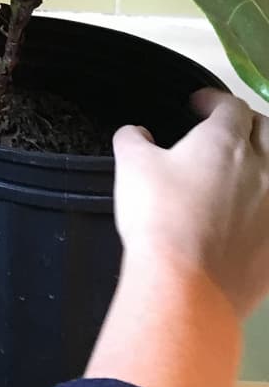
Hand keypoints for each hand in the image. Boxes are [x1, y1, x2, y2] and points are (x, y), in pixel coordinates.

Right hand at [113, 89, 268, 318]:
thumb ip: (133, 140)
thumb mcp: (131, 166)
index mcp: (225, 142)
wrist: (185, 285)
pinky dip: (263, 209)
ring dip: (263, 165)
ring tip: (245, 172)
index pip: (231, 106)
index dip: (214, 101)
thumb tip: (136, 133)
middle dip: (250, 126)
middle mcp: (263, 169)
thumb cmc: (158, 217)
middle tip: (229, 131)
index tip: (199, 106)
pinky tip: (248, 216)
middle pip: (268, 133)